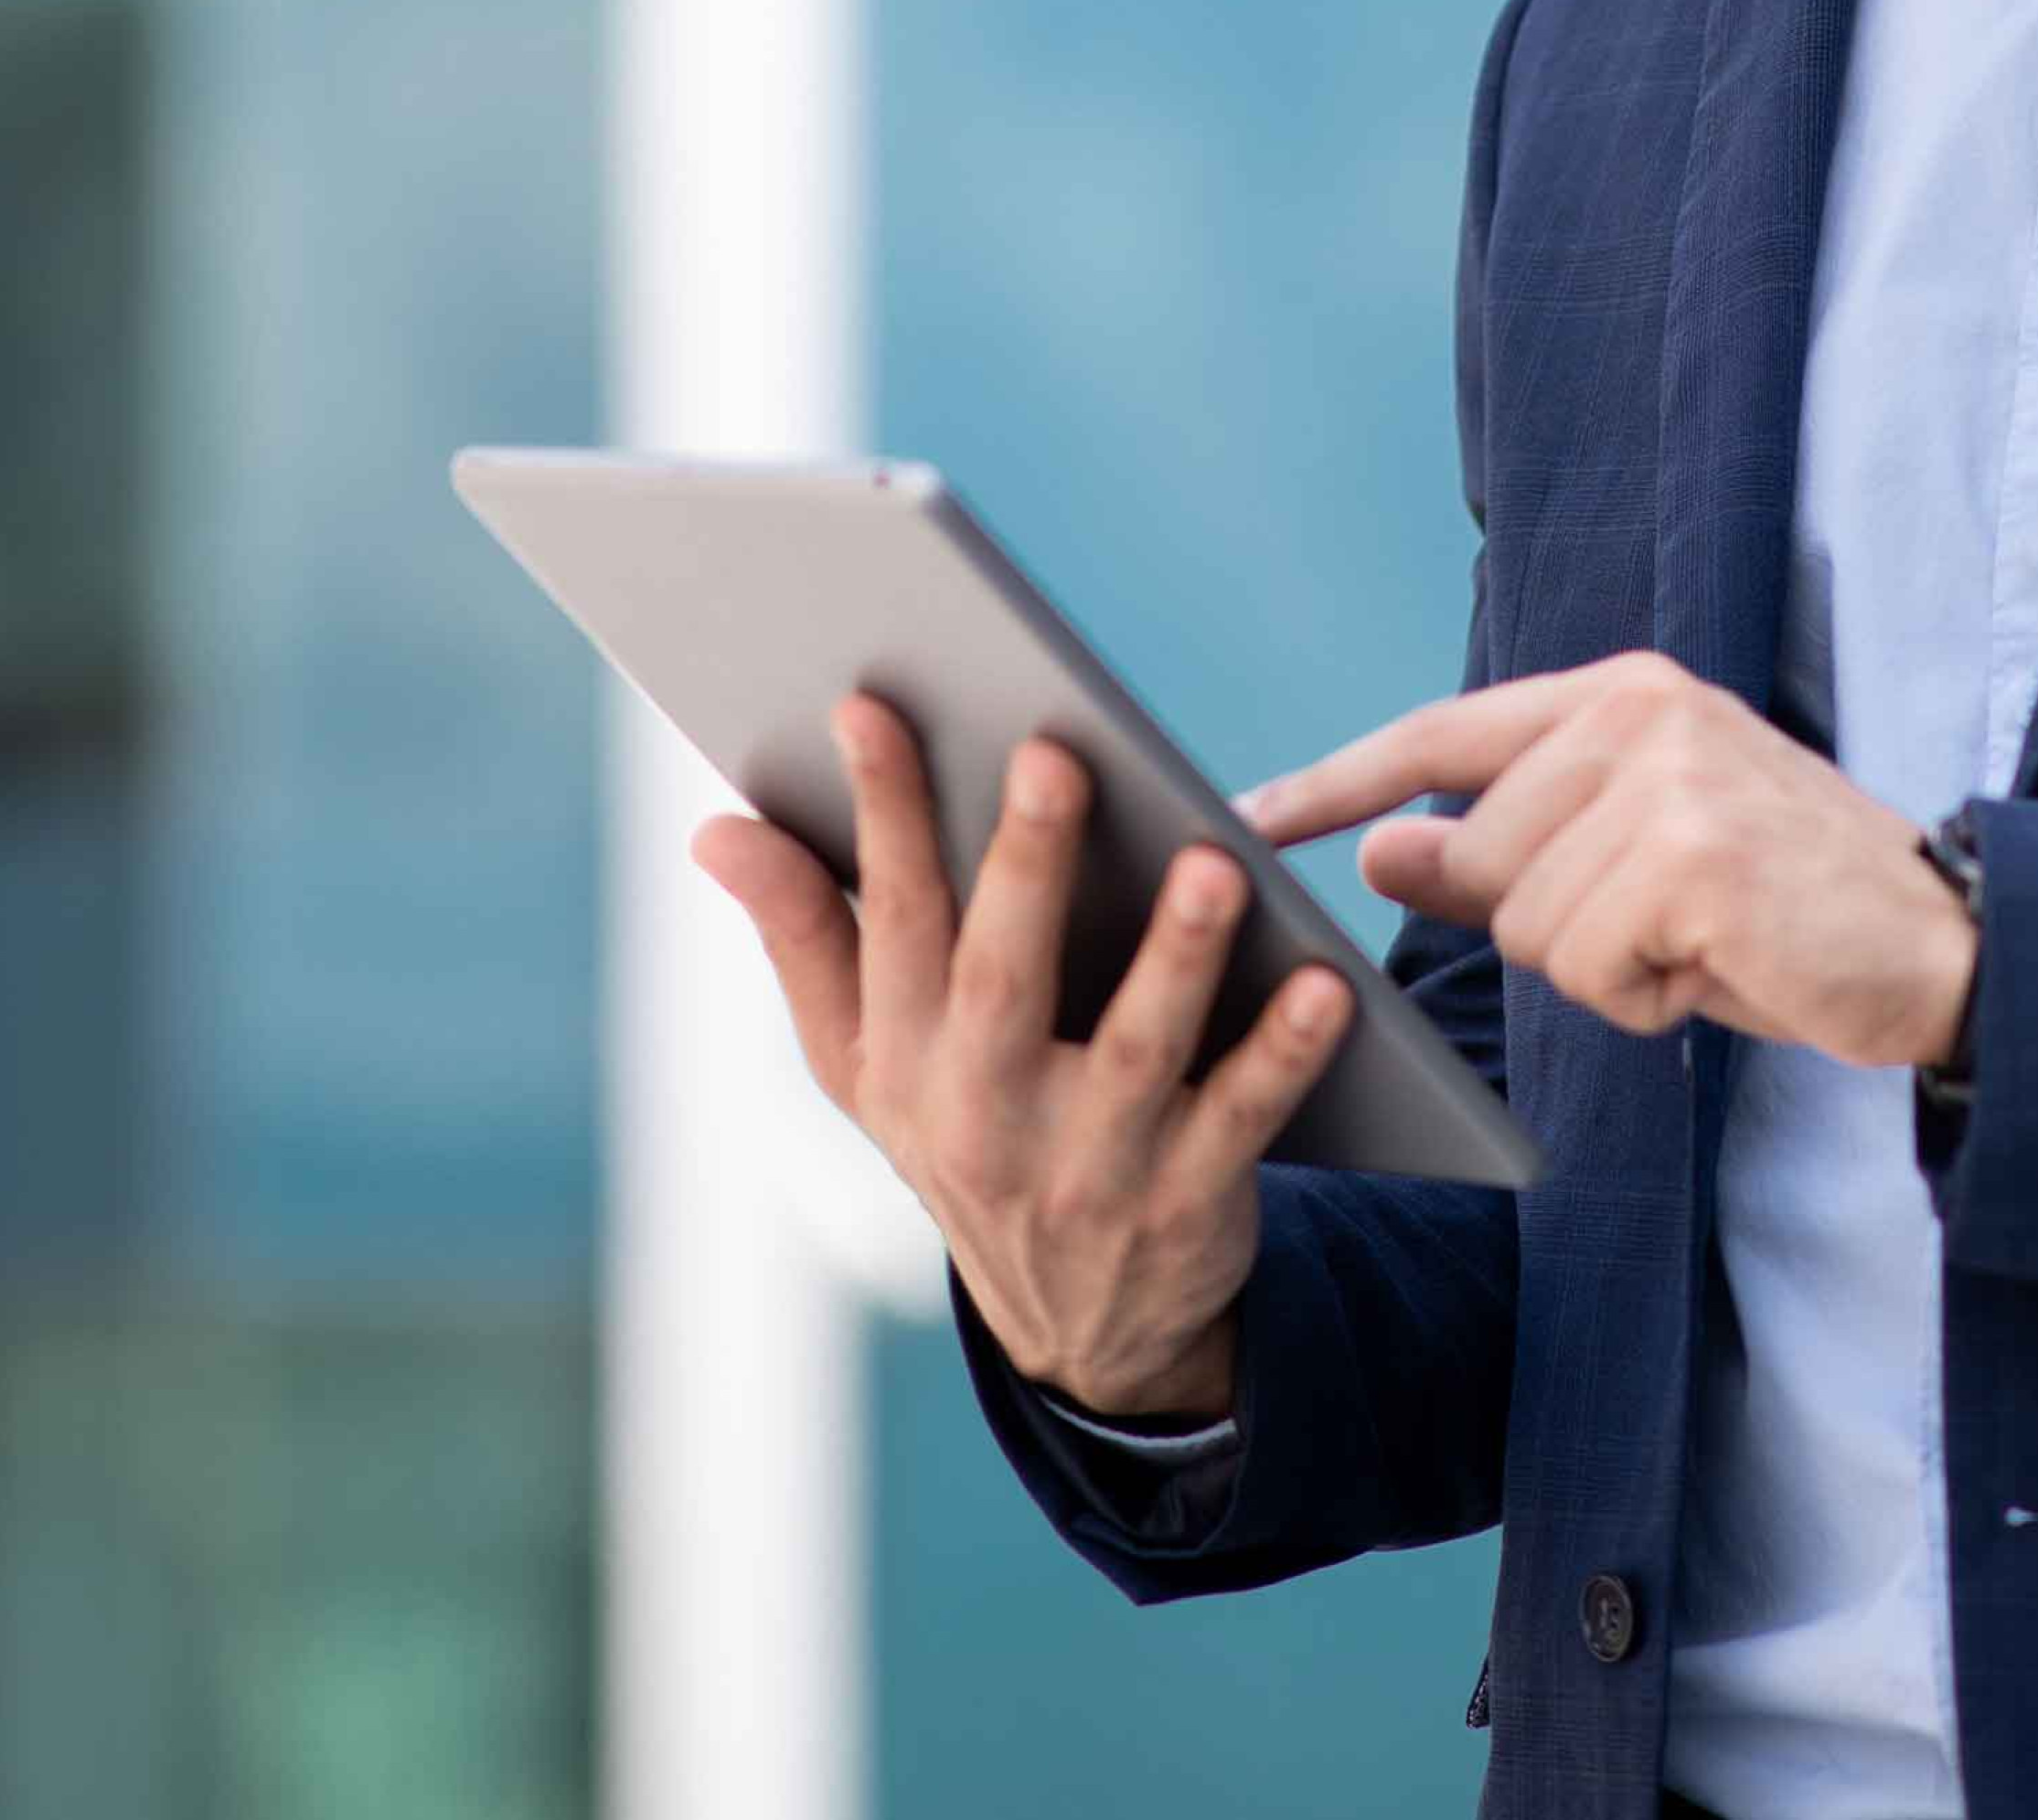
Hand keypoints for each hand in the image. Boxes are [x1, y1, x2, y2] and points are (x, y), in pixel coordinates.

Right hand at [692, 694, 1356, 1421]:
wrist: (1083, 1331)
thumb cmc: (967, 1130)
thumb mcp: (867, 1063)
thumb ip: (802, 936)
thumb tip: (714, 830)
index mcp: (907, 1058)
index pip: (890, 919)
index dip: (879, 814)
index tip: (869, 705)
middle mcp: (988, 1114)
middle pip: (1003, 981)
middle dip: (1025, 869)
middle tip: (1055, 756)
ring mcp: (1093, 1168)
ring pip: (1138, 1053)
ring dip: (1176, 959)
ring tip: (1213, 863)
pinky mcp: (1190, 1204)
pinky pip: (1243, 1122)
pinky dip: (1282, 1056)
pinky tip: (1323, 984)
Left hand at [1240, 650, 1973, 1065]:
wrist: (1948, 947)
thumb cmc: (1783, 913)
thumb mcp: (1632, 868)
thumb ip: (1508, 849)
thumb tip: (1379, 853)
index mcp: (1619, 695)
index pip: (1438, 736)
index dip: (1334, 785)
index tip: (1240, 821)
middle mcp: (1637, 713)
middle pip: (1481, 862)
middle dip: (1553, 928)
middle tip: (1668, 927)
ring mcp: (1666, 777)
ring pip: (1527, 926)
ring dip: (1605, 971)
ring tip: (1704, 945)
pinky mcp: (1689, 856)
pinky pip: (1587, 969)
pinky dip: (1646, 1002)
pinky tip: (1722, 969)